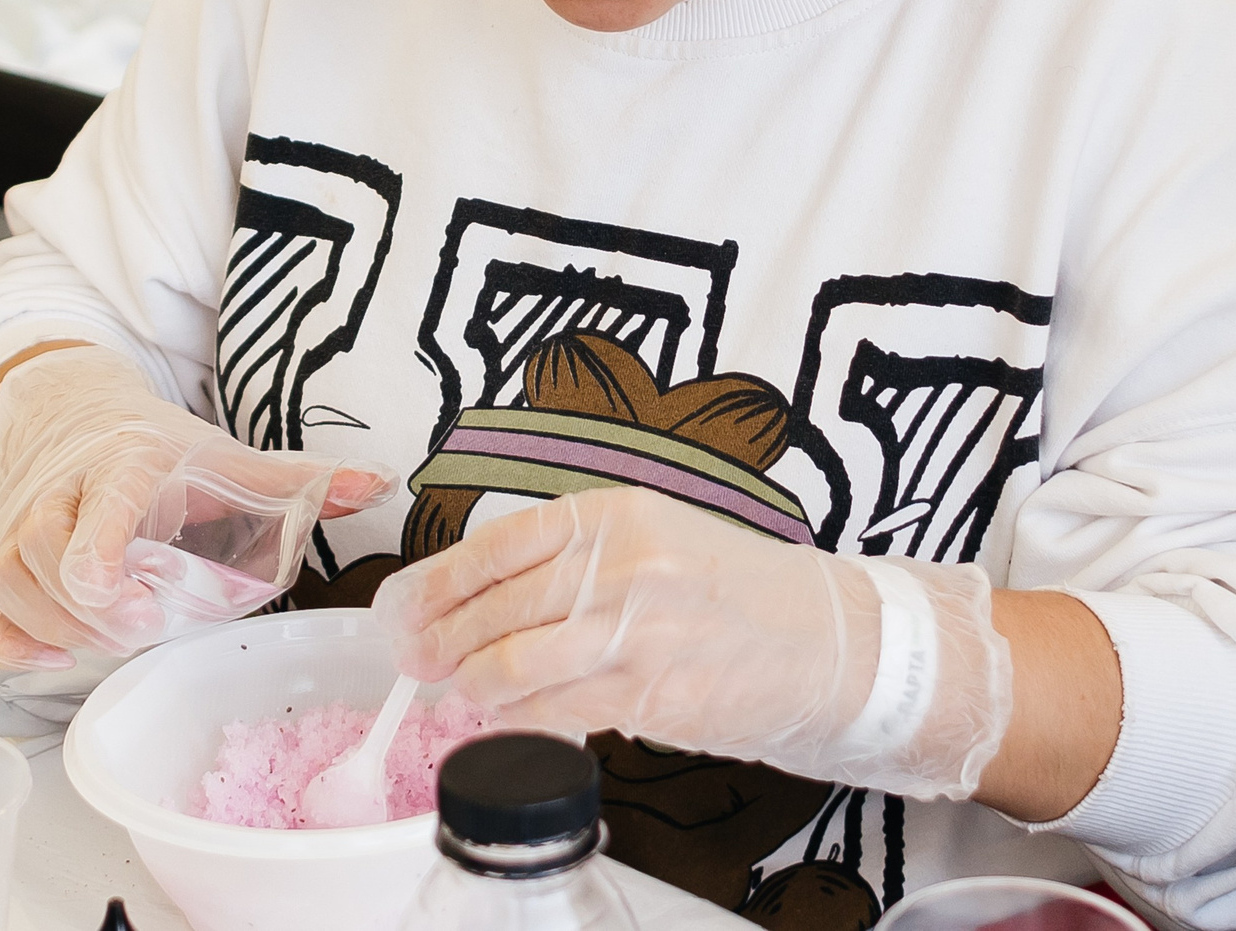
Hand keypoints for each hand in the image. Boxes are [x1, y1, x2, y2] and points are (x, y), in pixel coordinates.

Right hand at [0, 345, 394, 666]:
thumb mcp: (225, 454)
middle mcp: (59, 493)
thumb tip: (381, 485)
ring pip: (10, 585)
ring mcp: (19, 526)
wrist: (70, 409)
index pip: (99, 505)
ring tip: (113, 638)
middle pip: (46, 557)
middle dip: (90, 607)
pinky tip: (54, 657)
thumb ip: (297, 479)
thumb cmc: (156, 445)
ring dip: (57, 626)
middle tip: (141, 627)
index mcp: (121, 463)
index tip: (125, 596)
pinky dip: (8, 641)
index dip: (100, 552)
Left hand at [372, 486, 1014, 797]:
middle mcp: (623, 565)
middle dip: (441, 642)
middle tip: (415, 661)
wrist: (828, 639)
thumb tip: (485, 596)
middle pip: (496, 608)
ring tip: (460, 694)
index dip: (439, 581)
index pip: (499, 545)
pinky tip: (511, 720)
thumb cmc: (738, 589)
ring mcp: (638, 632)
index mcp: (617, 515)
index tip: (406, 605)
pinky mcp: (653, 695)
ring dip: (475, 687)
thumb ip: (577, 558)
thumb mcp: (657, 536)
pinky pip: (560, 712)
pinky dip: (523, 720)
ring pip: (516, 665)